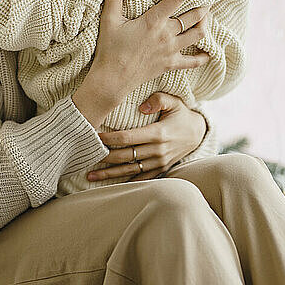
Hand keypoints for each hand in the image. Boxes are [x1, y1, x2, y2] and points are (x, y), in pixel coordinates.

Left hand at [87, 92, 206, 181]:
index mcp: (158, 133)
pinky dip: (124, 181)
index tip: (93, 136)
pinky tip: (109, 185)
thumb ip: (158, 100)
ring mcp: (159, 163)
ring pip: (129, 170)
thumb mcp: (174, 102)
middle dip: (104, 156)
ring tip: (90, 175)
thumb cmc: (182, 114)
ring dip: (109, 174)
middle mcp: (158, 151)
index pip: (127, 137)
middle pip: (125, 156)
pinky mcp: (161, 169)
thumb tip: (142, 106)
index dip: (109, 138)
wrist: (199, 133)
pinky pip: (140, 178)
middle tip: (85, 154)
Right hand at [92, 0, 211, 104]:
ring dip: (205, 24)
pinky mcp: (170, 64)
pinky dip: (203, 56)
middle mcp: (167, 34)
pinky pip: (193, 61)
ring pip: (198, 35)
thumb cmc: (109, 49)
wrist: (112, 80)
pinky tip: (208, 52)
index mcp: (154, 21)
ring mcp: (171, 51)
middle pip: (195, 16)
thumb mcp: (109, 19)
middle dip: (204, 4)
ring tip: (205, 16)